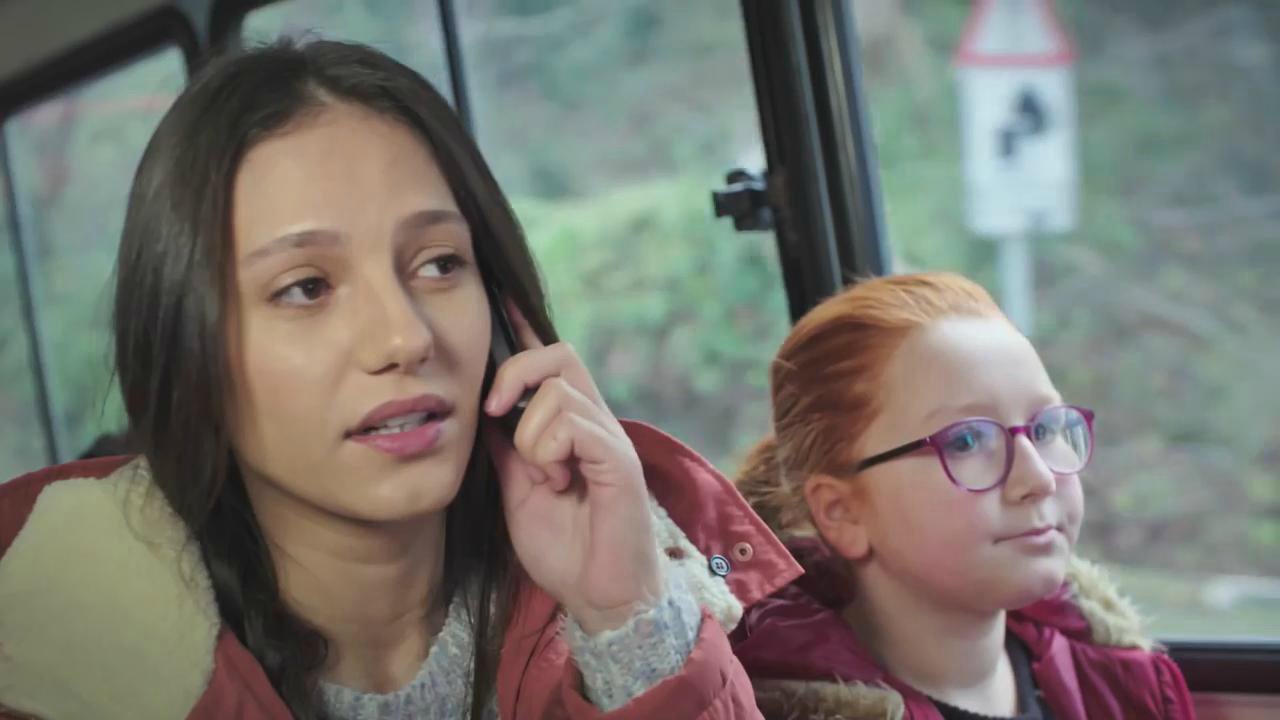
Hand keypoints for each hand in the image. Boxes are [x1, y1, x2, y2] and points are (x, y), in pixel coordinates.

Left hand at [484, 301, 661, 633]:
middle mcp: (595, 422)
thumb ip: (507, 449)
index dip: (523, 329)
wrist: (599, 598)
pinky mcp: (617, 459)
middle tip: (494, 413)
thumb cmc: (565, 549)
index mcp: (572, 427)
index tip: (496, 300)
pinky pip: (572, 424)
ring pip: (557, 393)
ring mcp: (609, 437)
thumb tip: (483, 410)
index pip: (551, 362)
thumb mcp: (518, 491)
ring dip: (532, 438)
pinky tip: (559, 482)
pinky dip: (549, 451)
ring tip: (546, 479)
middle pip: (560, 353)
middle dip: (515, 372)